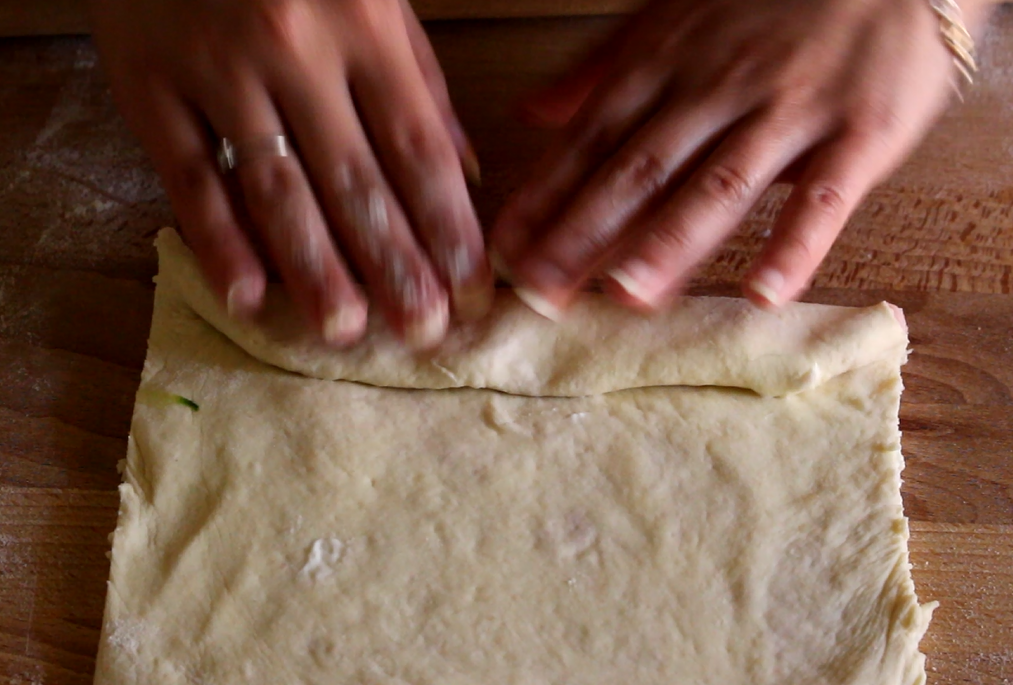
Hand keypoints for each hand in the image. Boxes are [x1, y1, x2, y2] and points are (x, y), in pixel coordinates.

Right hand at [90, 0, 491, 347]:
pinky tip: (248, 296)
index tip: (470, 291)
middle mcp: (295, 51)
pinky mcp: (150, 86)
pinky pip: (188, 174)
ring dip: (314, 269)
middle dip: (394, 267)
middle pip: (355, 183)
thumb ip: (421, 80)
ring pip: (275, 189)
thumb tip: (466, 172)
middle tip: (420, 332)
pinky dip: (217, 240)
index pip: (418, 151)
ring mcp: (217, 71)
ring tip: (343, 332)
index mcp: (364, 24)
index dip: (449, 230)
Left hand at [491, 0, 991, 317]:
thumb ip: (599, 69)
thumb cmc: (770, 0)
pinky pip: (824, 195)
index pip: (590, 141)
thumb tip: (531, 113)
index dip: (544, 198)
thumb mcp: (671, 18)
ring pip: (719, 183)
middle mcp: (716, 90)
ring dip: (670, 241)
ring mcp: (787, 110)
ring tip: (626, 295)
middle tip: (542, 293)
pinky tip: (763, 293)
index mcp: (665, 67)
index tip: (504, 253)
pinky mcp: (859, 131)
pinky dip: (795, 244)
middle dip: (584, 233)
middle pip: (640, 170)